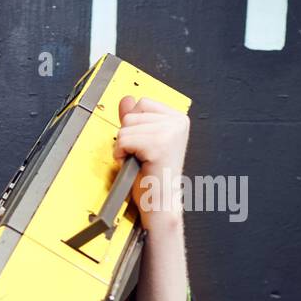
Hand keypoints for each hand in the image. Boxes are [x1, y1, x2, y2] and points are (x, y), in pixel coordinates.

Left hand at [114, 95, 188, 230]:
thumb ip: (134, 118)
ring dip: (124, 146)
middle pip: (133, 113)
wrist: (159, 202)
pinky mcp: (159, 145)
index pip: (142, 102)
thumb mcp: (141, 140)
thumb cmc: (152, 176)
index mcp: (177, 118)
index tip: (143, 143)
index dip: (134, 125)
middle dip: (128, 136)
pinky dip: (122, 153)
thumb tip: (126, 99)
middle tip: (140, 154)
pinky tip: (134, 163)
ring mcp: (170, 132)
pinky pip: (124, 140)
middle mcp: (178, 122)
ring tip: (138, 159)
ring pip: (126, 127)